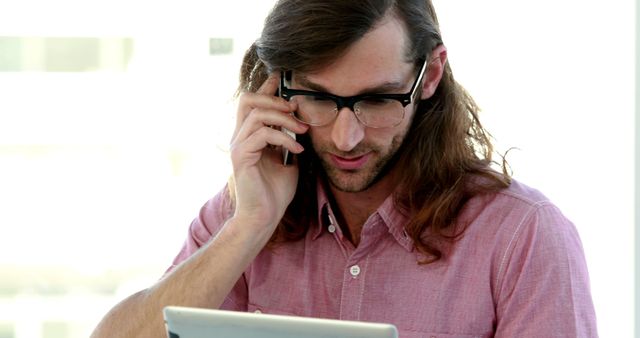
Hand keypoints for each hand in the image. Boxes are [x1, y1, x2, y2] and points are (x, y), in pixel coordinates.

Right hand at [229, 73, 308, 234]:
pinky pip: (262, 134)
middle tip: (296, 109)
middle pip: (247, 99)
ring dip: (284, 119)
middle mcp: (240, 137)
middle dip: (274, 98)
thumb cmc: (275, 192)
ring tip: (303, 130)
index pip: (254, 102)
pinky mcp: (241, 156)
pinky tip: (297, 151)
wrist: (264, 217)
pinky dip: (284, 139)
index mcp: (250, 136)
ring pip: (257, 114)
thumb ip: (290, 141)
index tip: (282, 74)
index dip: (267, 86)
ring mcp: (238, 145)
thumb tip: (302, 125)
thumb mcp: (289, 161)